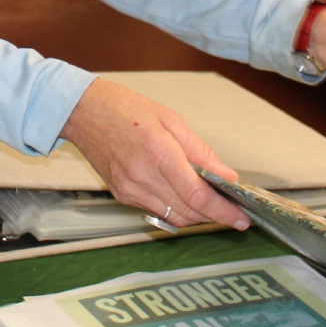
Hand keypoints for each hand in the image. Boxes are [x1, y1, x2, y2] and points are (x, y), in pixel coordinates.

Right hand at [59, 78, 249, 229]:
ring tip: (209, 200)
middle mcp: (142, 177)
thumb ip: (201, 152)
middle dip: (214, 214)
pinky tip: (181, 193)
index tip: (242, 218)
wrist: (84, 112)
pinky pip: (158, 211)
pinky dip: (176, 207)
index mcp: (159, 153)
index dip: (224, 211)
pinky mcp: (122, 195)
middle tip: (231, 208)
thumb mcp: (171, 120)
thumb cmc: (126, 109)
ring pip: (175, 217)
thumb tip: (227, 177)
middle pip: (189, 212)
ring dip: (196, 214)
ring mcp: (130, 190)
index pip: (198, 196)